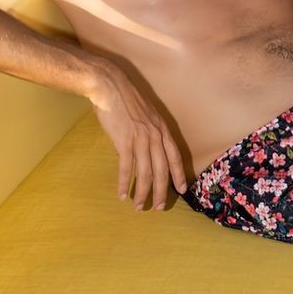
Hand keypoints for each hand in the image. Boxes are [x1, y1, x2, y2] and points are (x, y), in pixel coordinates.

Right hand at [85, 59, 188, 208]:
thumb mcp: (146, 115)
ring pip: (145, 173)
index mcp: (162, 129)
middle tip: (159, 207)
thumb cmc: (126, 99)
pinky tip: (122, 194)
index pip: (175, 157)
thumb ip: (149, 132)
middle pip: (162, 170)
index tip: (181, 190)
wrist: (111, 86)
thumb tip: (145, 150)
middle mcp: (155, 135)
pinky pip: (126, 168)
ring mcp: (140, 139)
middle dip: (161, 191)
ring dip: (143, 192)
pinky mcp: (124, 141)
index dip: (178, 175)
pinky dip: (124, 183)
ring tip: (140, 206)